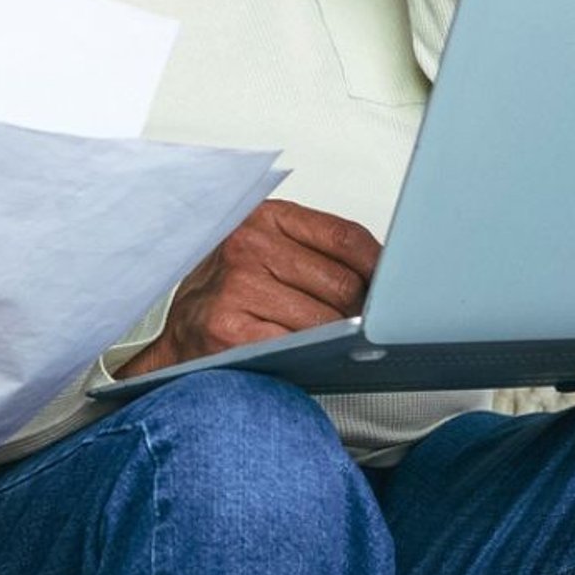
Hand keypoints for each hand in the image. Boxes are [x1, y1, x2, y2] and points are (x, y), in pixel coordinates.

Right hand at [115, 198, 380, 380]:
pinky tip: (312, 357)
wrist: (177, 338)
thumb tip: (386, 275)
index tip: (397, 286)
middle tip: (366, 327)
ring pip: (326, 320)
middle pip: (343, 283)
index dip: (380, 267)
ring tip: (338, 344)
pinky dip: (313, 356)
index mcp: (262, 217)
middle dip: (363, 312)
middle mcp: (247, 246)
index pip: (345, 237)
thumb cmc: (229, 296)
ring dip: (341, 339)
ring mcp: (236, 288)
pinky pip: (298, 346)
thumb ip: (316, 254)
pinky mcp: (229, 330)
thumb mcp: (267, 253)